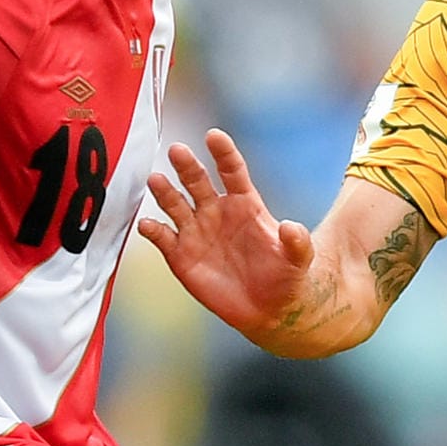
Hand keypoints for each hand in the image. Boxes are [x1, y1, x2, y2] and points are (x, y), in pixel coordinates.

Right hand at [138, 129, 315, 339]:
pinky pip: (162, 238)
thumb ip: (297, 243)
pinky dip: (153, 230)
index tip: (213, 135)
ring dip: (165, 192)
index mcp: (245, 203)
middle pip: (197, 181)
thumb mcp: (298, 259)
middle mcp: (216, 211)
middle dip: (187, 165)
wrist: (268, 309)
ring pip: (175, 204)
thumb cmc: (285, 276)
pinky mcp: (181, 255)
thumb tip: (292, 228)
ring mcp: (196, 231)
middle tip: (177, 150)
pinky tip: (148, 224)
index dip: (223, 153)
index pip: (232, 171)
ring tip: (155, 180)